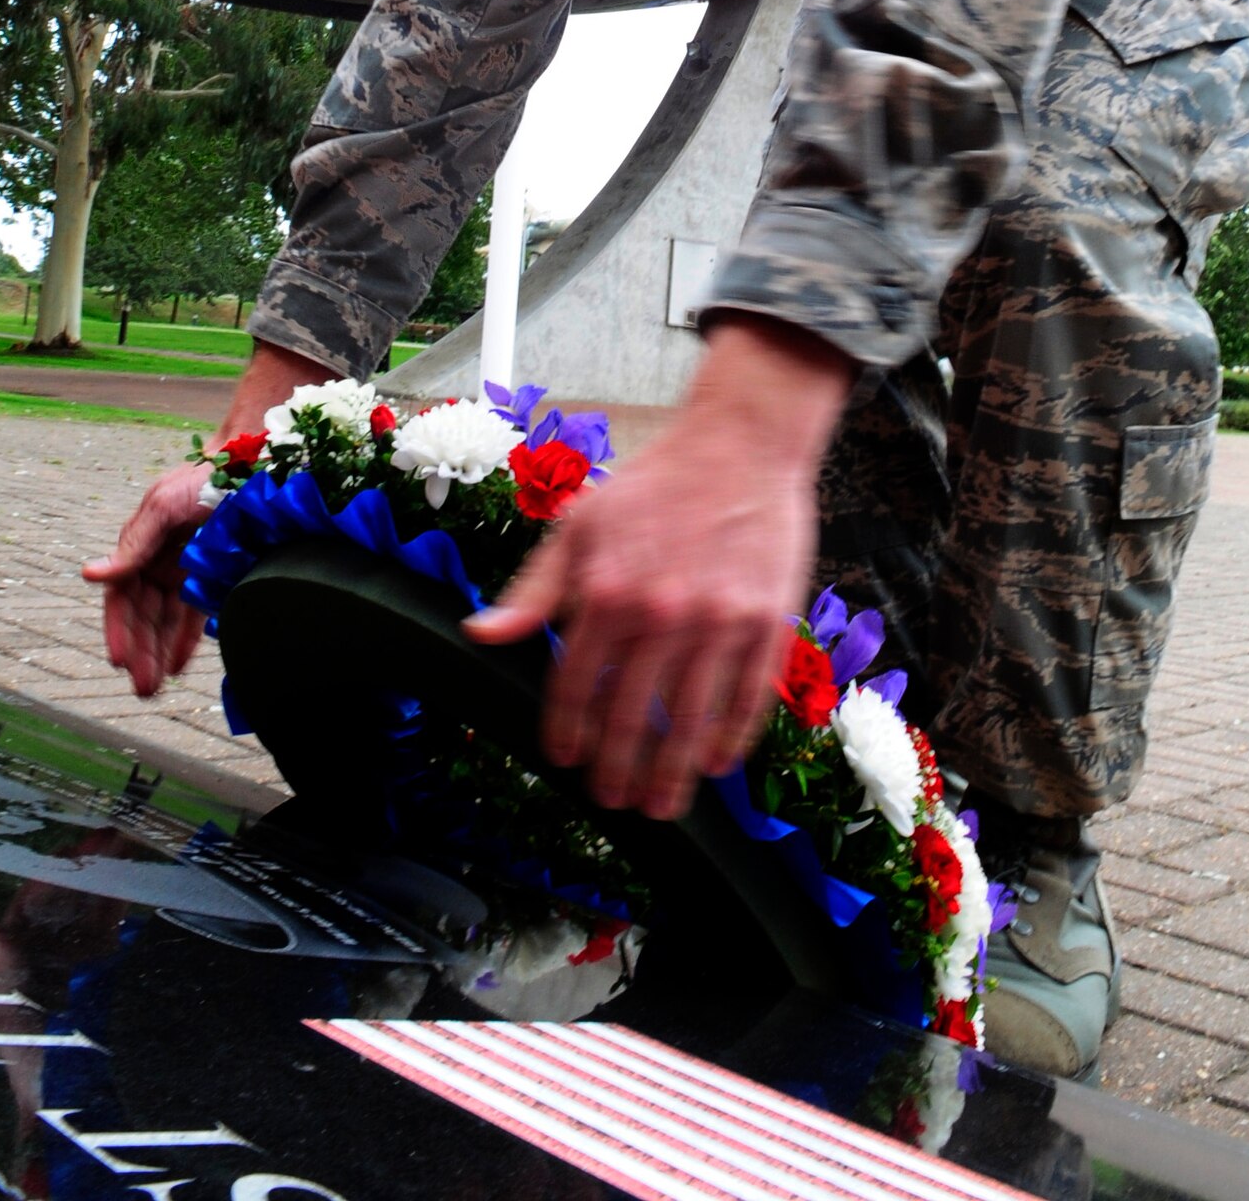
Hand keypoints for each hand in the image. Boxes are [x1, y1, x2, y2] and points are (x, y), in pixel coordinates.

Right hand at [82, 339, 331, 696]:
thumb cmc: (204, 477)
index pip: (121, 594)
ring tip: (156, 685)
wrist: (254, 460)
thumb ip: (133, 544)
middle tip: (142, 688)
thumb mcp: (164, 506)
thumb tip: (90, 575)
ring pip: (166, 617)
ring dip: (158, 650)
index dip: (119, 628)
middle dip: (140, 650)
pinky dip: (185, 637)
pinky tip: (179, 662)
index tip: (120, 660)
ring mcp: (185, 565)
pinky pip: (194, 611)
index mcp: (140, 541)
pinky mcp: (212, 571)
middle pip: (143, 613)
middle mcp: (159, 557)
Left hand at [465, 318, 854, 819]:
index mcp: (606, 591)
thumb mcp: (581, 524)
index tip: (566, 760)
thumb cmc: (656, 482)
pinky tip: (714, 764)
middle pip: (631, 717)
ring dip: (671, 774)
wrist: (742, 442)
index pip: (575, 685)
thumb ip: (534, 588)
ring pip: (689, 722)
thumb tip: (481, 633)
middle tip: (613, 799)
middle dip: (618, 770)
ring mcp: (719, 622)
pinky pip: (746, 699)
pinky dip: (729, 739)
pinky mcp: (767, 622)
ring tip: (661, 804)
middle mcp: (661, 614)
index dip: (567, 731)